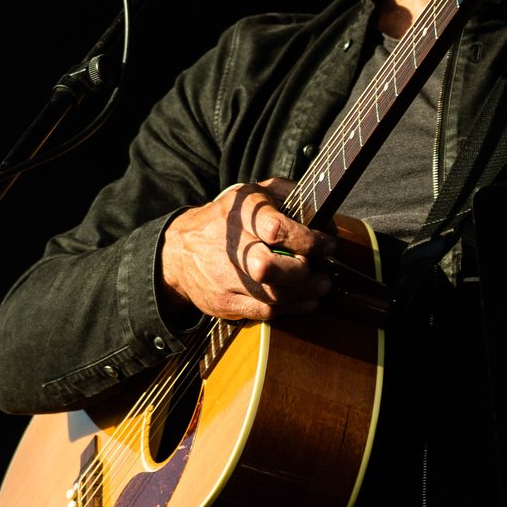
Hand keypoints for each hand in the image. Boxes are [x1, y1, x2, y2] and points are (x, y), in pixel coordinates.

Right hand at [159, 178, 331, 322]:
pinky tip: (305, 299)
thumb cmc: (228, 219)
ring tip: (320, 285)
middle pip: (267, 268)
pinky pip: (264, 313)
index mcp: (240, 214)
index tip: (327, 244)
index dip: (308, 241)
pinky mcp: (224, 304)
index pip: (277, 229)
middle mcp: (230, 247)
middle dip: (301, 272)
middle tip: (319, 269)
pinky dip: (291, 309)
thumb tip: (326, 221)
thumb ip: (292, 197)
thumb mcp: (254, 193)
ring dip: (304, 294)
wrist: (179, 251)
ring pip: (271, 296)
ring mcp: (224, 279)